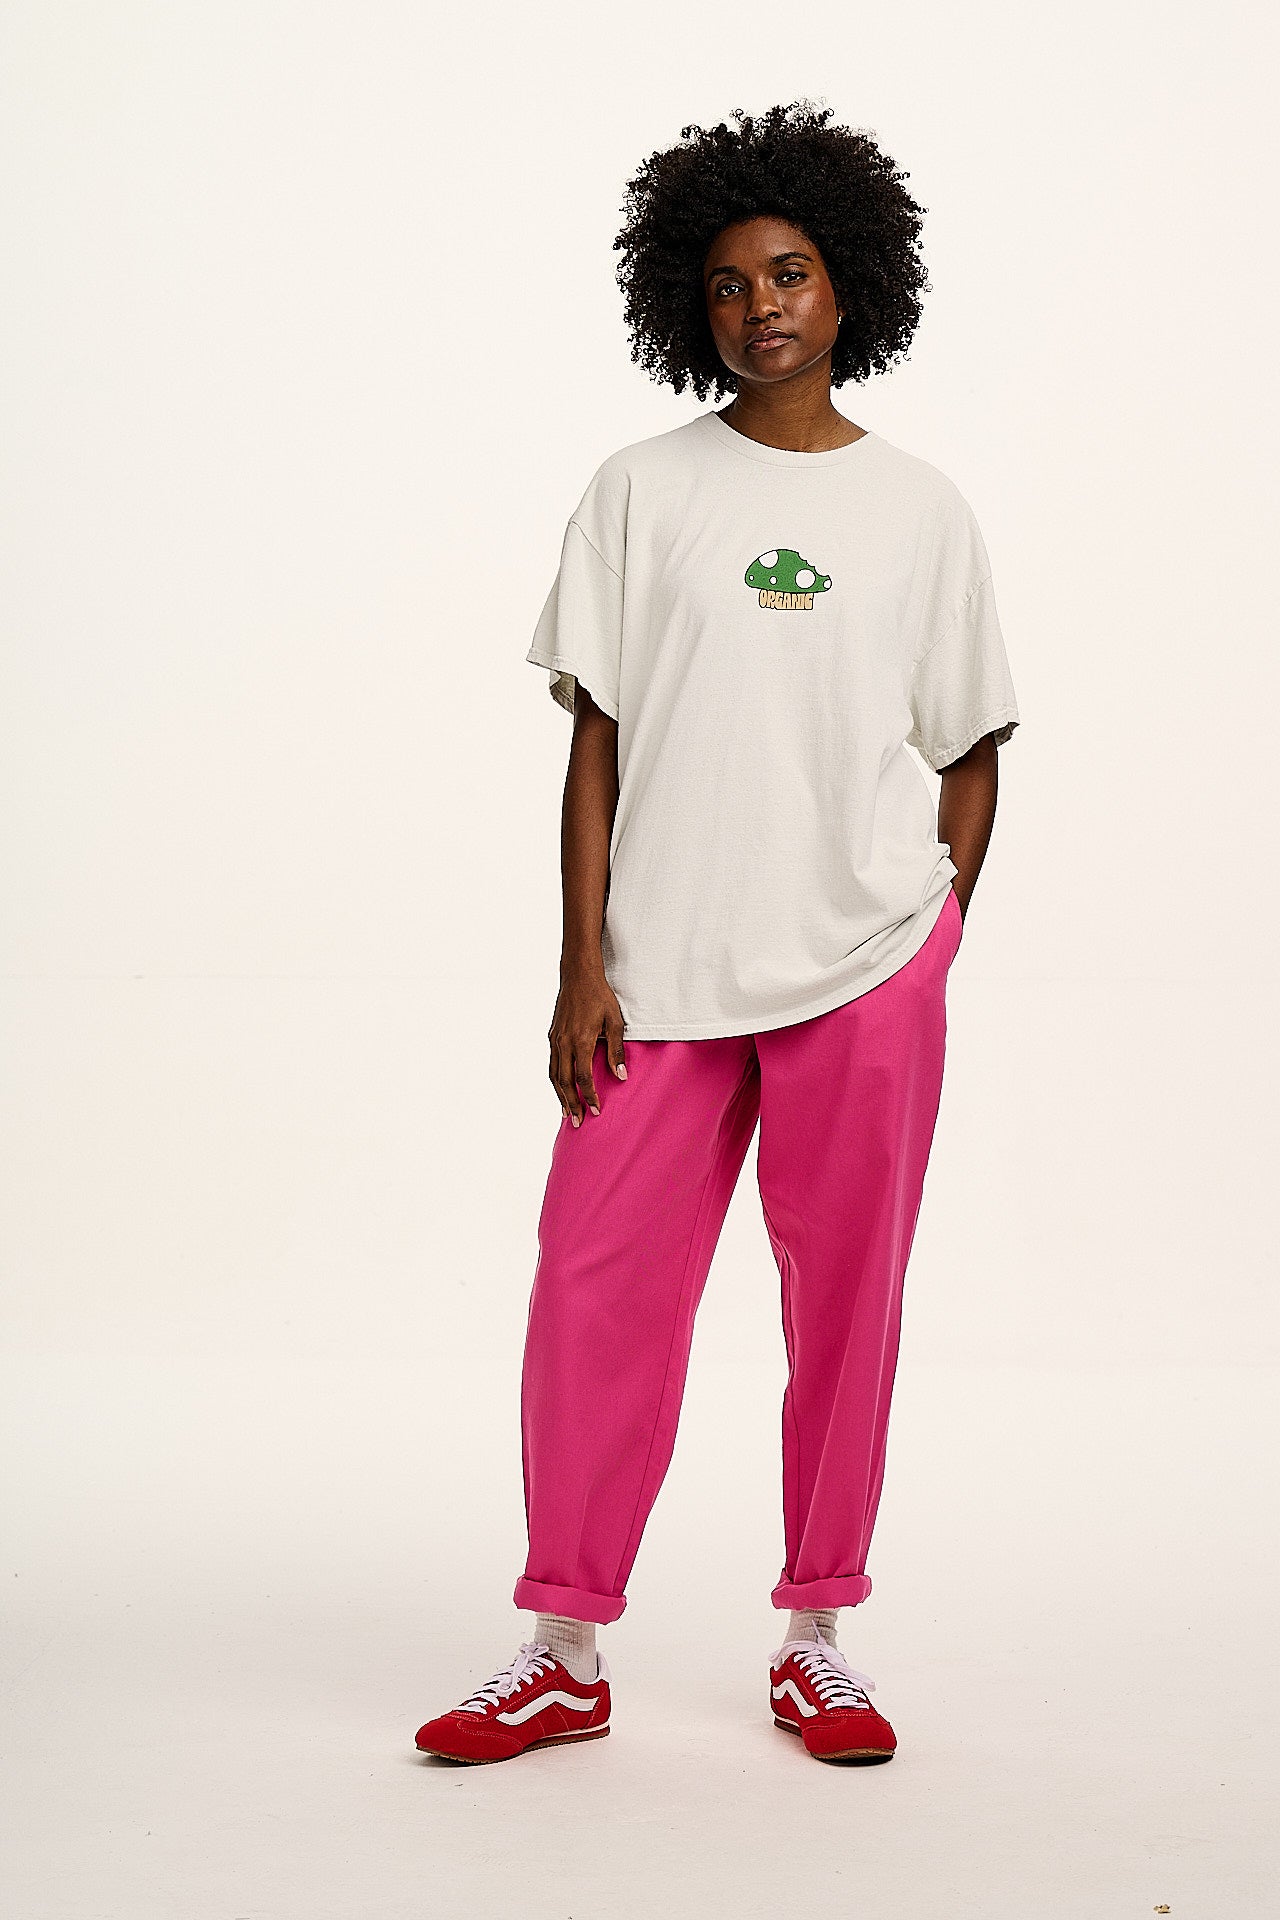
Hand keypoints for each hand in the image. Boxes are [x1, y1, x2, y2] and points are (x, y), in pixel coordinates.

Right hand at [548, 963, 626, 1125]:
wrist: (578, 975)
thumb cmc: (600, 997)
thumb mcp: (615, 1022)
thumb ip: (617, 1051)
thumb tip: (621, 1076)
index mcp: (581, 1041)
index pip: (583, 1078)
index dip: (590, 1097)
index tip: (596, 1111)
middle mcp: (564, 1043)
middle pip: (565, 1082)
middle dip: (572, 1104)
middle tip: (578, 1122)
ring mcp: (555, 1039)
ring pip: (555, 1075)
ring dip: (560, 1096)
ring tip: (566, 1112)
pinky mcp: (552, 1035)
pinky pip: (552, 1064)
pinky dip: (555, 1080)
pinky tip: (561, 1088)